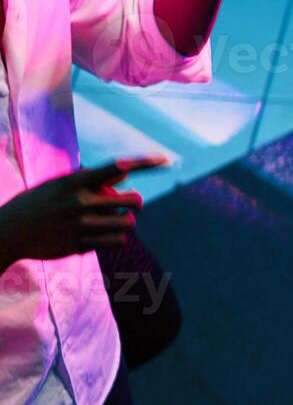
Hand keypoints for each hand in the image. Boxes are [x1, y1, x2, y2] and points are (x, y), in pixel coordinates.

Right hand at [0, 156, 167, 266]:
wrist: (8, 232)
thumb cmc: (38, 204)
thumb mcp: (59, 185)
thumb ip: (91, 179)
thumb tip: (125, 174)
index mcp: (74, 181)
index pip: (116, 167)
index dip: (143, 163)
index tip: (165, 159)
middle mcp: (79, 202)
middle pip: (132, 200)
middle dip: (135, 204)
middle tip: (129, 205)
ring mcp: (80, 225)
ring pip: (128, 223)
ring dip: (126, 222)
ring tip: (112, 221)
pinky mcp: (81, 245)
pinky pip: (118, 241)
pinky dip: (117, 238)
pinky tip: (103, 235)